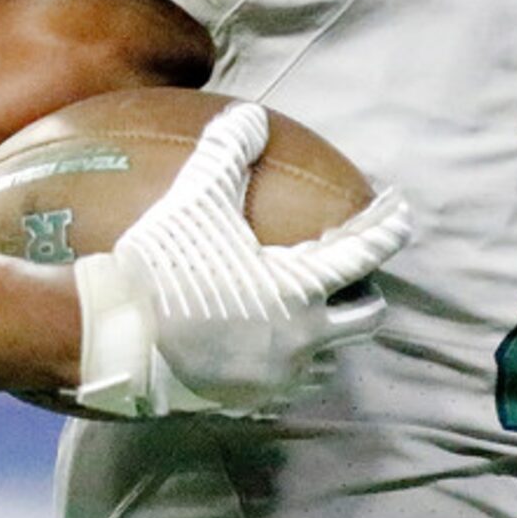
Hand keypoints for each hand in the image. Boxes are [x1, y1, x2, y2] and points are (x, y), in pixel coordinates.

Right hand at [71, 103, 413, 418]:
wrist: (116, 342)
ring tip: (311, 312)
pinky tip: (267, 348)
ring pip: (330, 357)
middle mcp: (303, 337)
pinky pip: (287, 386)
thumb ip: (229, 154)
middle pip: (367, 318)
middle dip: (367, 294)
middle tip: (354, 276)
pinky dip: (289, 364)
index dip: (387, 229)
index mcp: (301, 288)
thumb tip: (251, 115)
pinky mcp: (252, 402)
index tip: (401, 215)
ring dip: (328, 333)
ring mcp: (279, 376)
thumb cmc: (162, 267)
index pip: (364, 254)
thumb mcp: (196, 201)